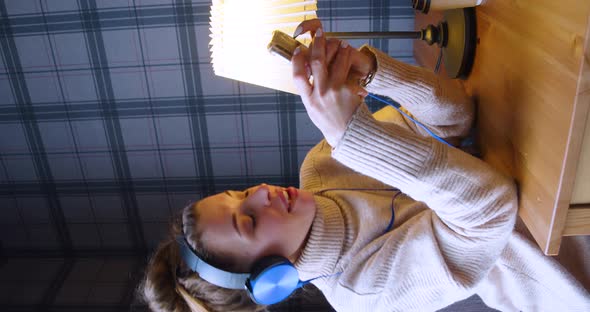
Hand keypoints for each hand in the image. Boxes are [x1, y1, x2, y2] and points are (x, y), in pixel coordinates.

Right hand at [291, 23, 364, 146]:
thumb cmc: (328, 120)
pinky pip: (346, 71)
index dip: (297, 60)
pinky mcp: (347, 90)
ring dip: (337, 50)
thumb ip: (308, 92)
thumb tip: (305, 72)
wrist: (347, 132)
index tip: (299, 49)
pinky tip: (348, 54)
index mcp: (308, 100)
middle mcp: (320, 94)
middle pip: (316, 63)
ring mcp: (334, 91)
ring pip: (334, 63)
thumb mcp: (312, 108)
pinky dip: (346, 60)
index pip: (298, 75)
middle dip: (318, 45)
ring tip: (340, 43)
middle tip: (320, 35)